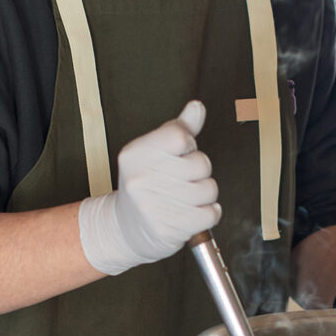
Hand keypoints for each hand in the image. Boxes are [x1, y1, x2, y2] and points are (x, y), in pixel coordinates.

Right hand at [78, 101, 220, 274]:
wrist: (125, 229)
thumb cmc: (146, 185)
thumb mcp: (154, 152)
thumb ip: (179, 129)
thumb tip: (197, 107)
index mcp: (136, 153)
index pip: (181, 136)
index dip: (189, 146)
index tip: (180, 154)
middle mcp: (141, 178)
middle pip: (201, 163)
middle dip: (199, 172)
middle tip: (182, 180)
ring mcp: (153, 205)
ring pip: (209, 189)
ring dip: (205, 194)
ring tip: (186, 197)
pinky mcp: (168, 228)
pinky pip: (210, 213)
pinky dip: (208, 213)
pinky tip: (192, 212)